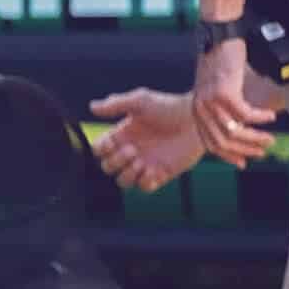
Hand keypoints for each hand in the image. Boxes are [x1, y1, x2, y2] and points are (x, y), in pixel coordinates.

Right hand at [89, 87, 208, 190]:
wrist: (196, 121)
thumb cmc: (168, 107)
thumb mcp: (140, 100)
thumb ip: (115, 104)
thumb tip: (92, 107)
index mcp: (122, 135)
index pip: (99, 150)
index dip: (101, 150)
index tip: (113, 142)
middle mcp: (131, 151)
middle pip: (107, 168)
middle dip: (115, 162)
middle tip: (133, 150)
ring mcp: (145, 164)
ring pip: (123, 181)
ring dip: (128, 174)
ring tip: (141, 162)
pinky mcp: (161, 174)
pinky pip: (145, 187)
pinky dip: (145, 182)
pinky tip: (154, 171)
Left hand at [190, 42, 274, 167]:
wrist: (219, 37)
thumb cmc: (221, 62)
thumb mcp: (216, 90)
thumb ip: (223, 109)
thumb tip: (239, 129)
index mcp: (197, 110)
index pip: (210, 143)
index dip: (228, 155)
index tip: (244, 162)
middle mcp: (200, 108)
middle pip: (222, 142)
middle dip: (246, 150)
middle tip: (264, 150)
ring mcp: (210, 101)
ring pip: (234, 132)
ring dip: (255, 137)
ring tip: (270, 137)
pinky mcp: (223, 92)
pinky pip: (245, 115)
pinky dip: (261, 118)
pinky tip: (270, 116)